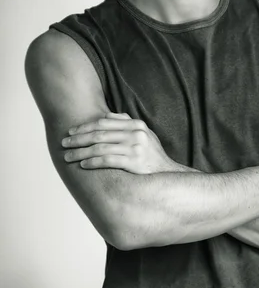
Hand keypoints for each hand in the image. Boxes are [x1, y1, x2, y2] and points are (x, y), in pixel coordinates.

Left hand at [61, 112, 176, 173]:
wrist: (166, 173)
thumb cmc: (151, 153)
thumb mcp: (143, 133)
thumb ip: (126, 122)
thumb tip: (106, 114)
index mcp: (136, 124)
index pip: (104, 122)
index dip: (85, 126)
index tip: (71, 131)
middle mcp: (136, 133)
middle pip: (99, 134)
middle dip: (79, 139)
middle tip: (64, 143)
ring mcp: (135, 148)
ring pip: (100, 147)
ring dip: (81, 152)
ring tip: (68, 156)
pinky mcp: (134, 162)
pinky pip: (107, 160)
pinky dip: (93, 162)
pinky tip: (83, 164)